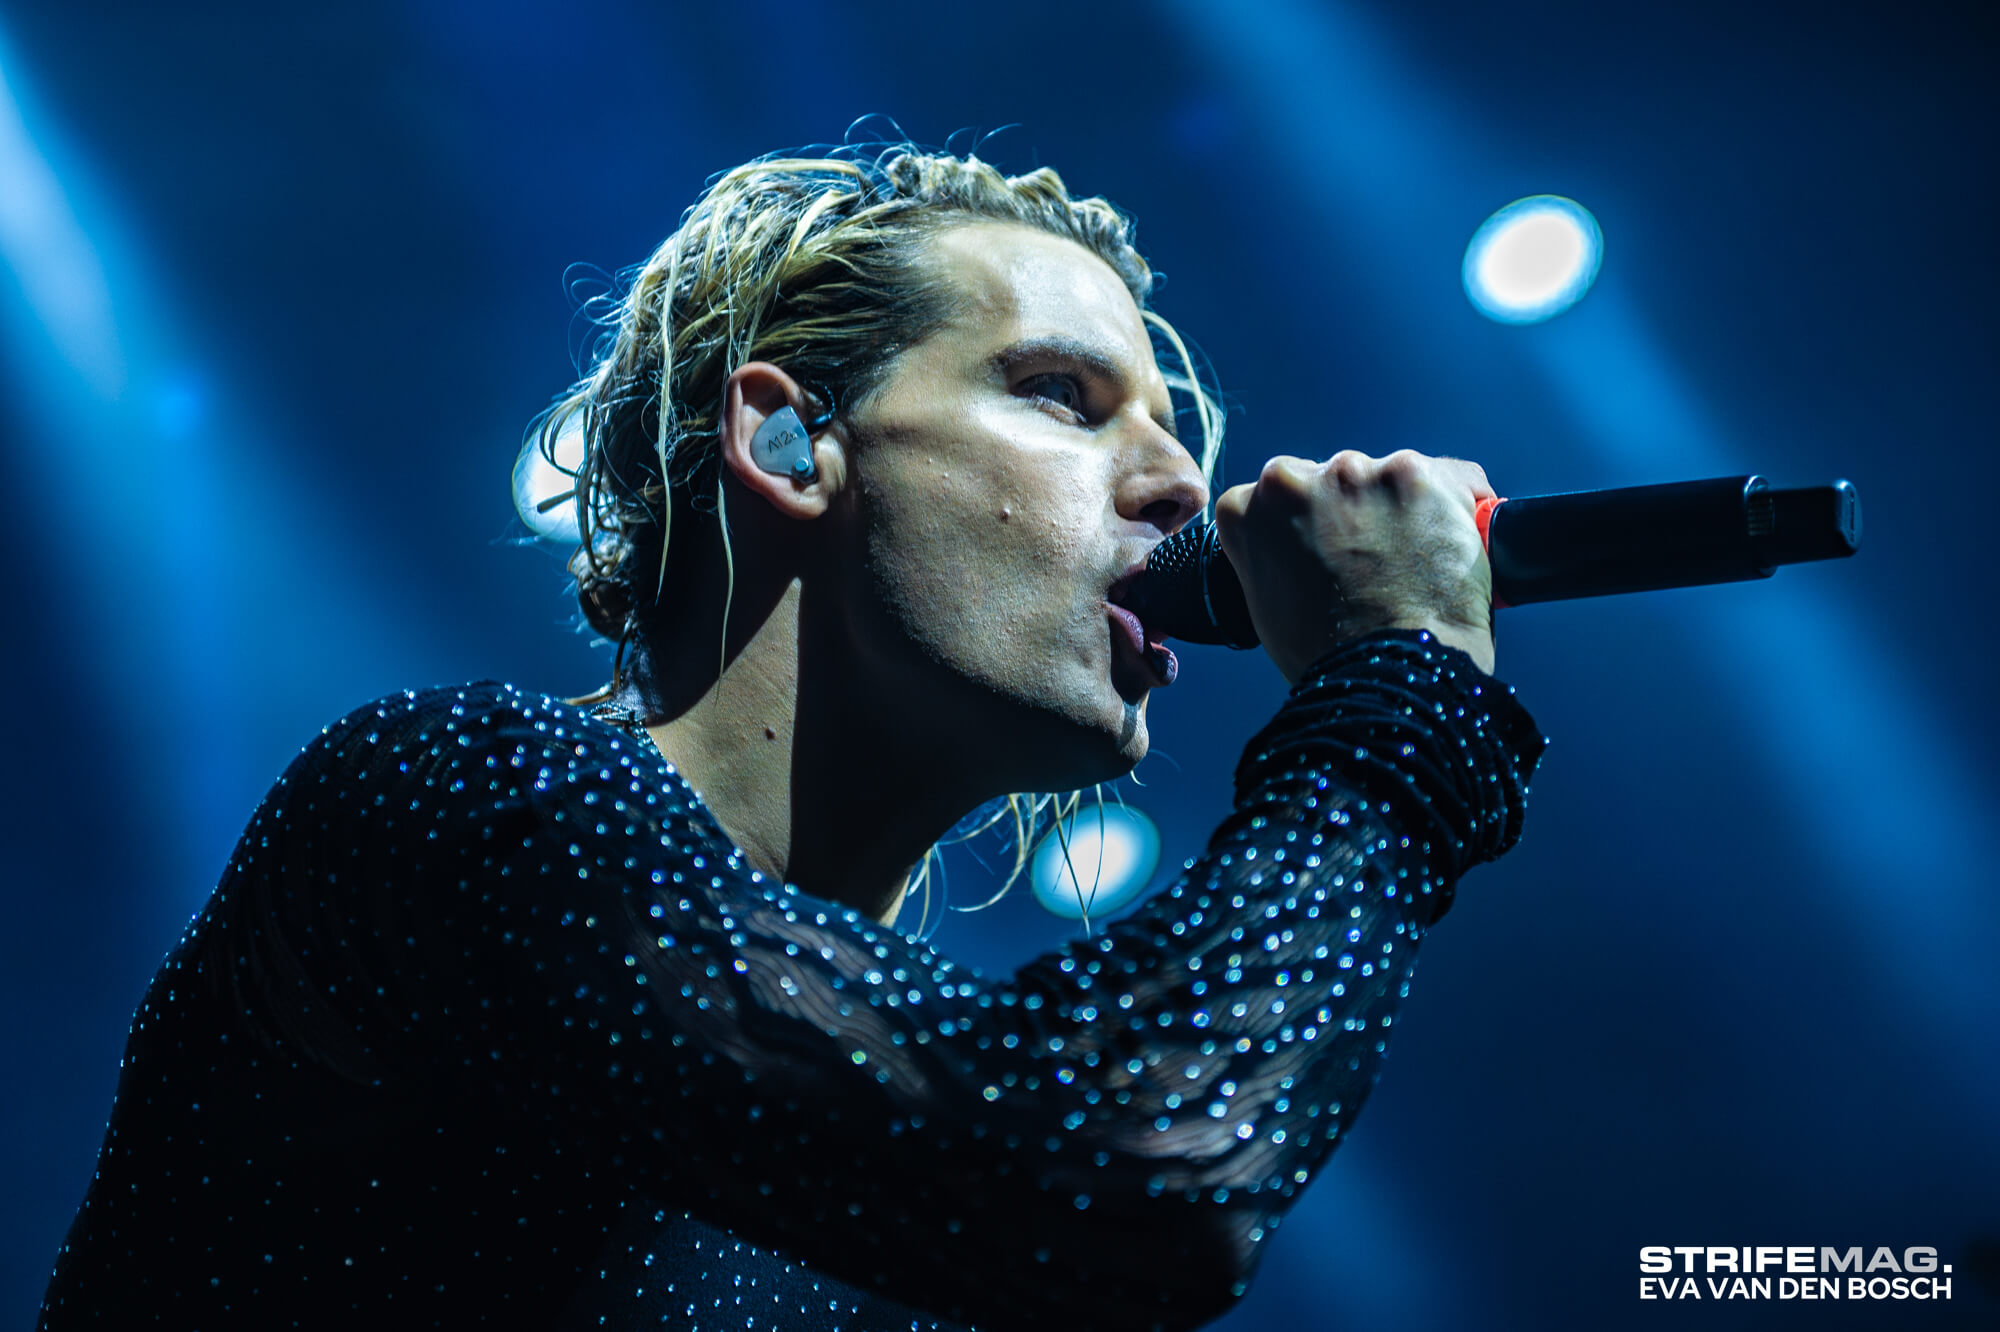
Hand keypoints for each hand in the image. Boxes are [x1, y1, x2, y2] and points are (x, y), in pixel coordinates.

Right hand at [1213, 449, 1496, 681]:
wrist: (1391, 673)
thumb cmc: (1330, 657)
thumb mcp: (1268, 609)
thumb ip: (1272, 558)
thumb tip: (1304, 549)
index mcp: (1247, 510)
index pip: (1274, 496)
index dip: (1307, 524)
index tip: (1326, 548)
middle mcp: (1294, 479)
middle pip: (1331, 479)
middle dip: (1353, 510)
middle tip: (1376, 560)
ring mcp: (1357, 474)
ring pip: (1387, 476)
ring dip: (1403, 506)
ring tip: (1418, 560)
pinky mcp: (1418, 476)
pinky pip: (1450, 476)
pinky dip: (1456, 502)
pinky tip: (1456, 536)